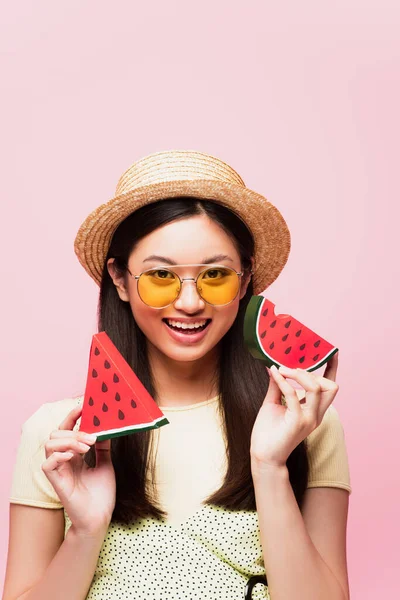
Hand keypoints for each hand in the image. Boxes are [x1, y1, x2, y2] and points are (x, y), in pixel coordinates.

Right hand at [42, 404, 115, 535]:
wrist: (100, 517)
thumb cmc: (101, 494)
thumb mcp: (106, 463)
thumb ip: (103, 446)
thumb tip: (107, 427)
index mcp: (74, 454)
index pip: (66, 429)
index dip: (72, 416)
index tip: (84, 406)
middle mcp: (64, 460)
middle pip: (56, 434)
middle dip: (74, 431)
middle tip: (92, 438)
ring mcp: (58, 470)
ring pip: (50, 444)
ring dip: (69, 441)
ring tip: (87, 447)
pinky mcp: (56, 482)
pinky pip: (47, 463)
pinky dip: (60, 455)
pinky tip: (74, 456)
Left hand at [250, 353, 338, 470]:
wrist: (263, 456)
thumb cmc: (268, 432)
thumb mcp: (273, 403)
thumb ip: (277, 385)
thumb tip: (273, 365)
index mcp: (314, 410)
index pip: (330, 387)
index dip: (332, 369)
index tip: (331, 352)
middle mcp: (316, 414)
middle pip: (331, 386)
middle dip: (313, 372)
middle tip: (291, 368)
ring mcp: (309, 419)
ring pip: (317, 388)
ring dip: (298, 374)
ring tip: (282, 369)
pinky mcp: (297, 422)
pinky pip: (294, 395)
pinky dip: (283, 382)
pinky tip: (274, 374)